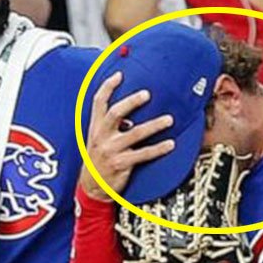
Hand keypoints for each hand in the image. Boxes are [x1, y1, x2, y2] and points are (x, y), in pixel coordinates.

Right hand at [80, 72, 175, 200]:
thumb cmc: (98, 159)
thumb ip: (108, 123)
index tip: (119, 75)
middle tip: (147, 94)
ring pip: (135, 134)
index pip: (98, 102)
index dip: (108, 87)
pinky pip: (143, 154)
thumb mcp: (97, 138)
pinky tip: (170, 144)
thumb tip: (129, 107)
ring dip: (154, 125)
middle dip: (132, 102)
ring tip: (169, 119)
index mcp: (96, 127)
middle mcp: (102, 137)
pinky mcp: (121, 164)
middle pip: (116, 113)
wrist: (92, 187)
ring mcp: (111, 150)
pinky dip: (158, 149)